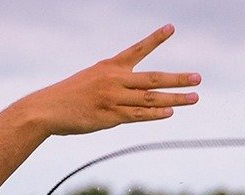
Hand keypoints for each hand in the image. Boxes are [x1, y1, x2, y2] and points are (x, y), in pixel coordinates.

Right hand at [11, 24, 200, 135]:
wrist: (46, 109)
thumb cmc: (68, 96)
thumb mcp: (91, 79)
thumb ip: (115, 83)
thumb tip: (137, 93)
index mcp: (110, 66)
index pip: (137, 49)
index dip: (155, 38)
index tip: (171, 28)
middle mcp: (114, 80)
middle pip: (153, 78)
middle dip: (178, 79)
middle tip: (197, 78)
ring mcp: (113, 99)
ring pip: (150, 99)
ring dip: (175, 99)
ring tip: (194, 98)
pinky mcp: (110, 116)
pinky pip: (138, 115)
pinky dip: (155, 113)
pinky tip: (169, 112)